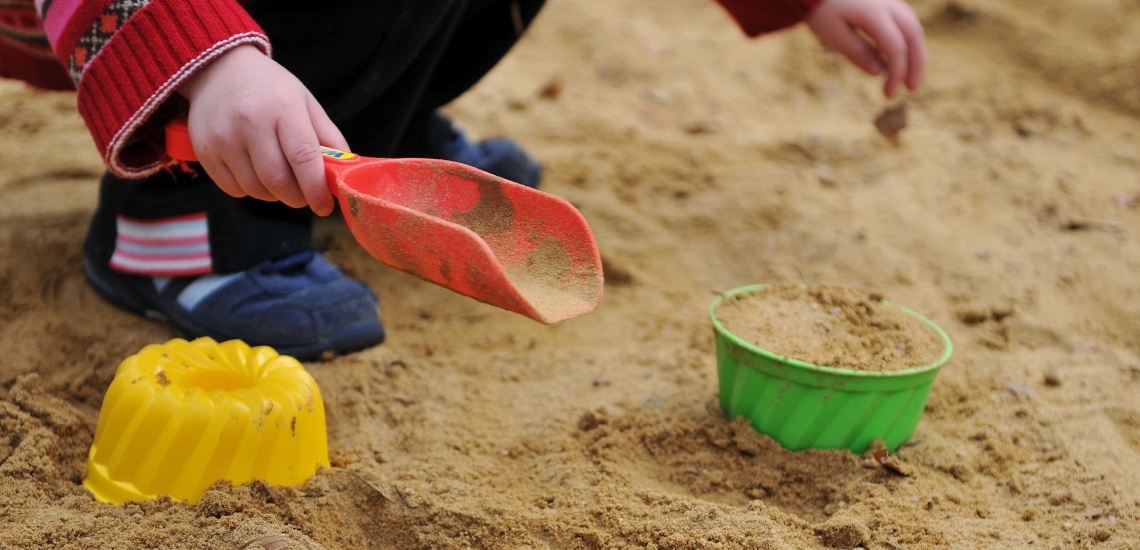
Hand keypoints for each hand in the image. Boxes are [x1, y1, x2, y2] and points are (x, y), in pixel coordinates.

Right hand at [176, 45, 348, 215]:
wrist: (218, 69)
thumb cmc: (271, 89)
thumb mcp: (306, 102)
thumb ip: (329, 138)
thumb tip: (345, 174)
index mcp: (283, 108)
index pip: (303, 158)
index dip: (316, 189)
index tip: (325, 206)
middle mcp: (250, 123)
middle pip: (278, 181)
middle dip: (297, 197)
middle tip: (304, 195)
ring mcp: (224, 138)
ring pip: (256, 189)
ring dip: (274, 195)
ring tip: (279, 178)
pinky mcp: (205, 151)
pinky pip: (234, 189)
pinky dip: (250, 190)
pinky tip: (255, 173)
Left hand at [805, 0, 925, 97]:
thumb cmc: (822, 10)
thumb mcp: (833, 35)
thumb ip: (857, 52)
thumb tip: (879, 72)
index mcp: (874, 13)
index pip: (895, 47)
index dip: (897, 73)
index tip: (889, 94)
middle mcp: (889, 4)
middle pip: (914, 36)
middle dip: (916, 65)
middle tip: (912, 89)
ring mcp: (891, 1)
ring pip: (914, 28)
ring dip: (915, 54)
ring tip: (908, 78)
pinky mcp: (888, 2)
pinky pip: (906, 22)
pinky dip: (908, 42)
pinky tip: (900, 59)